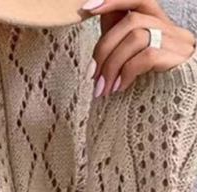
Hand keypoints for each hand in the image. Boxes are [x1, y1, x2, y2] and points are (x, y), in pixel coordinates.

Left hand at [81, 0, 196, 96]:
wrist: (172, 105)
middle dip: (104, 49)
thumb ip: (115, 35)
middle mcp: (169, 26)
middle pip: (131, 20)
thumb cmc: (145, 83)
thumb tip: (92, 11)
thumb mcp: (127, 55)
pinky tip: (119, 88)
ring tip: (104, 89)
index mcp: (156, 22)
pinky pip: (147, 56)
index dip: (113, 0)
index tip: (88, 8)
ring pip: (137, 37)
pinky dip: (127, 72)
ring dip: (113, 65)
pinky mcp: (179, 58)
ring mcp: (177, 41)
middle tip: (92, 76)